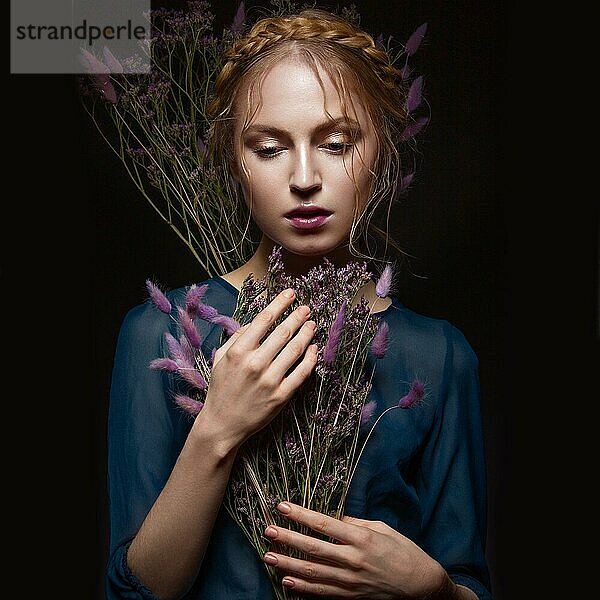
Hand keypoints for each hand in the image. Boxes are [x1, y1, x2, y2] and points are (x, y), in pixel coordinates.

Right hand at [194, 289, 317, 449]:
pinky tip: (314, 348)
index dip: (280, 304)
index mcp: (239, 352)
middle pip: (283, 332)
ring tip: (312, 324)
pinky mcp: (280, 396)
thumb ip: (238, 337)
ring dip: (307, 334)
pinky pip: (301, 373)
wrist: (222, 424)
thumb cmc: (221, 388)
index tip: (291, 294)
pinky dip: (311, 359)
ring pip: (295, 350)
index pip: (265, 320)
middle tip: (307, 309)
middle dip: (297, 316)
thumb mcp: (221, 358)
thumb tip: (258, 321)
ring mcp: (269, 381)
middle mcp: (255, 364)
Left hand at [263, 501, 447, 598]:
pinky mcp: (351, 597)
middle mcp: (353, 560)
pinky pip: (322, 592)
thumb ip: (356, 523)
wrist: (422, 587)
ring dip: (288, 564)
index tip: (282, 506)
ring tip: (268, 556)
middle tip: (268, 530)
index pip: (323, 524)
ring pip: (312, 572)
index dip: (300, 515)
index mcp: (361, 538)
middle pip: (313, 548)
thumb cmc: (405, 552)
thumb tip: (335, 518)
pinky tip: (286, 581)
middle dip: (287, 538)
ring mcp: (351, 581)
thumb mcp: (383, 529)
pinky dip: (302, 588)